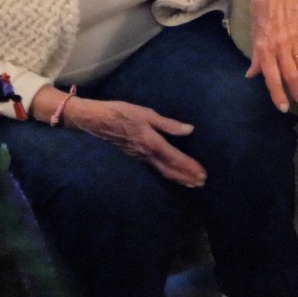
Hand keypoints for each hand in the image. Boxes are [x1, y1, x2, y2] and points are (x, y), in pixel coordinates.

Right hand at [64, 96, 205, 186]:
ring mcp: (139, 157)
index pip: (175, 159)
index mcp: (152, 143)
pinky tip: (171, 175)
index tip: (202, 174)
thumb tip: (189, 130)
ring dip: (177, 178)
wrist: (95, 120)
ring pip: (162, 171)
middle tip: (201, 183)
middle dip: (186, 177)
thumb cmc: (122, 113)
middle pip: (169, 170)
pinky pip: (154, 168)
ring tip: (191, 184)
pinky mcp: (134, 156)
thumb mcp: (147, 114)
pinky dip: (166, 174)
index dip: (189, 167)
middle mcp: (146, 154)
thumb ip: (168, 124)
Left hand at [246, 0, 297, 111]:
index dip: (278, 94)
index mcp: (264, 47)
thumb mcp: (253, 30)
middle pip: (289, 74)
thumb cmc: (260, 5)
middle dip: (295, 91)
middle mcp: (280, 45)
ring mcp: (294, 38)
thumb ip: (255, 55)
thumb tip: (252, 74)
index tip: (283, 107)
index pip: (271, 77)